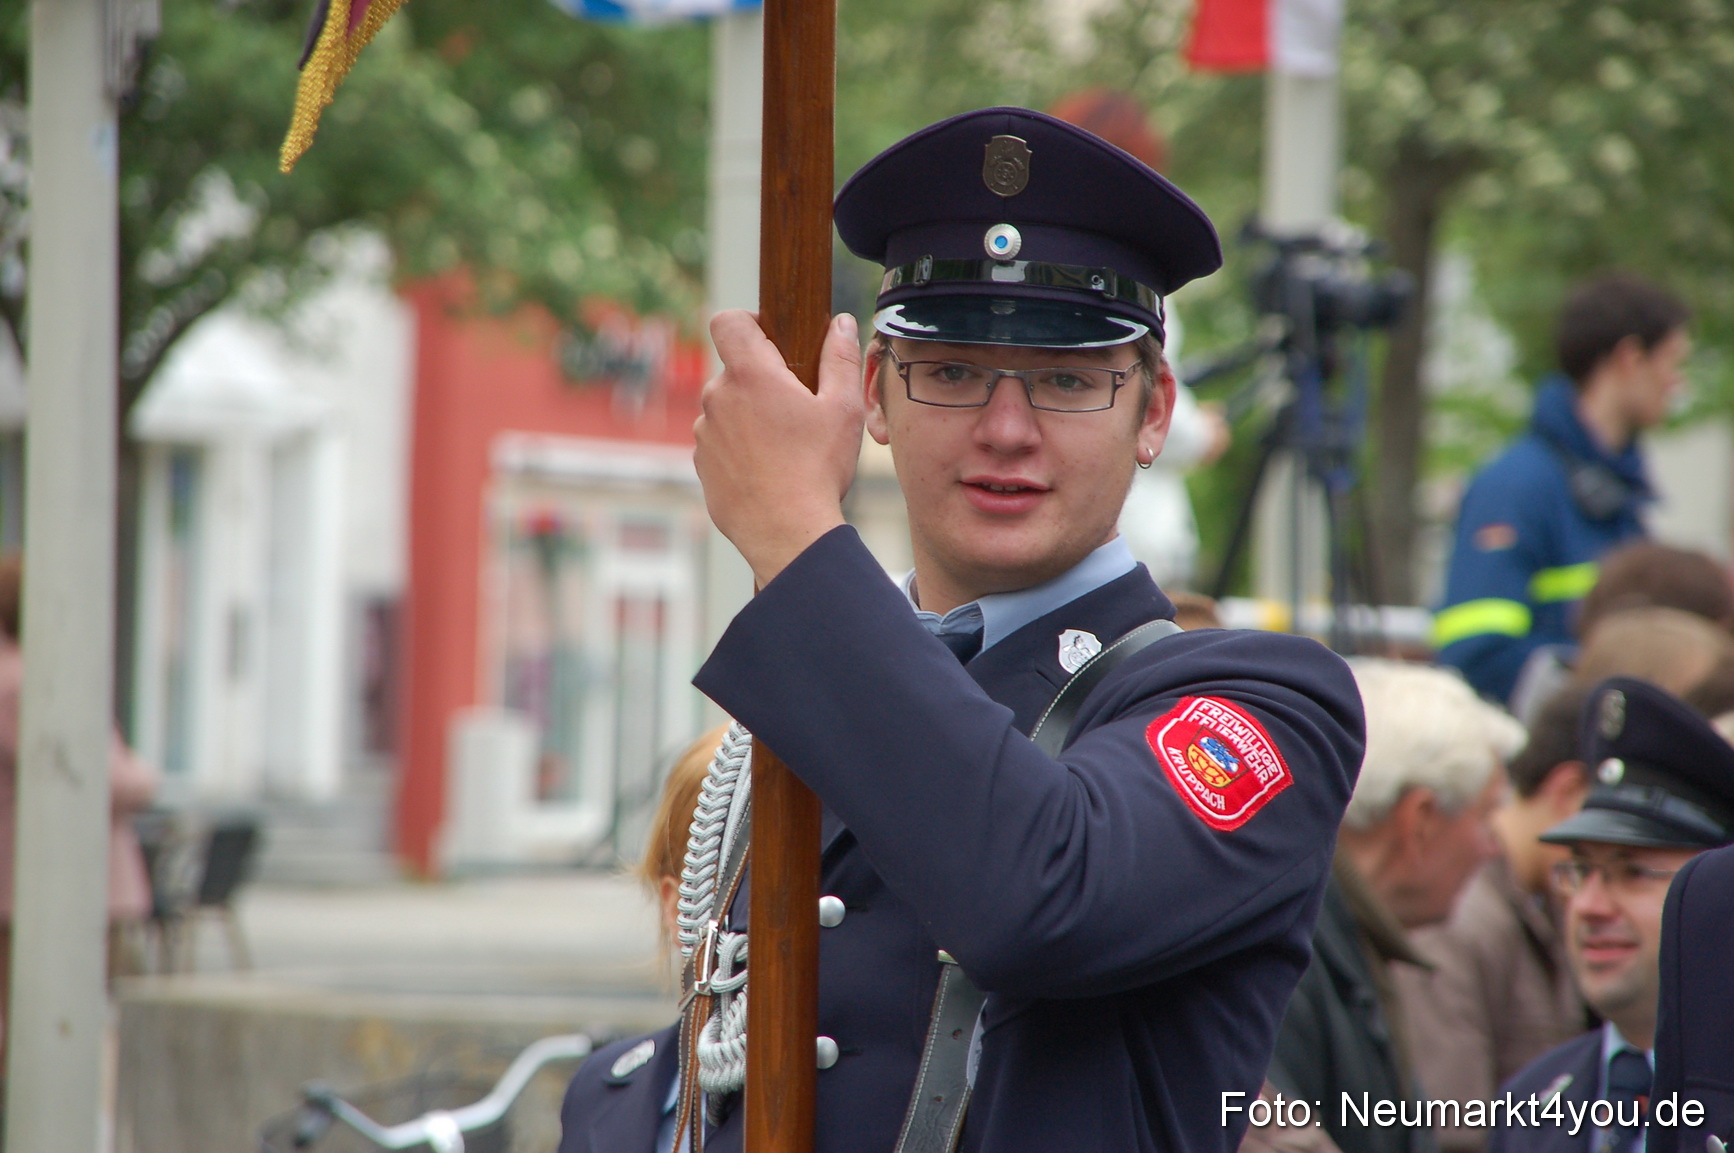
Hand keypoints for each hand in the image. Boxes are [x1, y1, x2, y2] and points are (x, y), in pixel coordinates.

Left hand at [694, 310, 863, 585]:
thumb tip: (842, 322)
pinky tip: (768, 472)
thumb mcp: (843, 409)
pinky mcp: (701, 465)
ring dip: (749, 418)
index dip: (747, 321)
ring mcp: (705, 434)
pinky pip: (719, 443)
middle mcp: (718, 398)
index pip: (729, 321)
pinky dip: (738, 449)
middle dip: (760, 381)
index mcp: (750, 375)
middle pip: (734, 371)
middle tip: (795, 409)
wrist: (787, 532)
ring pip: (726, 409)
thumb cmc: (817, 469)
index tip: (770, 338)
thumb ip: (840, 358)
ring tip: (784, 449)